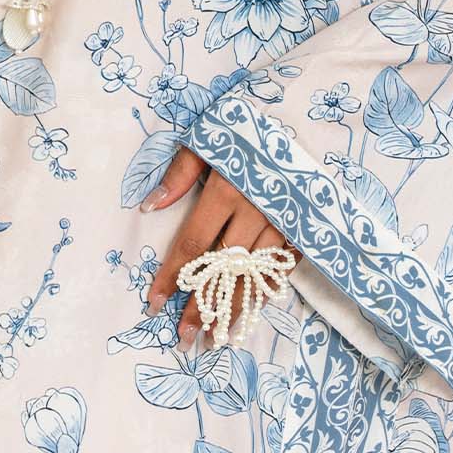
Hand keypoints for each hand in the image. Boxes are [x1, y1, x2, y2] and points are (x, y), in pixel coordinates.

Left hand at [141, 143, 296, 344]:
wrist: (301, 114)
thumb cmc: (246, 127)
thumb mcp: (208, 138)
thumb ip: (180, 172)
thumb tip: (149, 207)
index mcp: (227, 188)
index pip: (193, 243)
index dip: (172, 275)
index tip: (155, 302)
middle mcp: (256, 210)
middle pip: (223, 270)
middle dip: (203, 307)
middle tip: (185, 338)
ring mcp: (283, 220)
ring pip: (255, 275)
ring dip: (235, 308)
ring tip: (217, 337)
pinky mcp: (304, 224)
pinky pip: (284, 266)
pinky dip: (269, 290)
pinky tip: (254, 309)